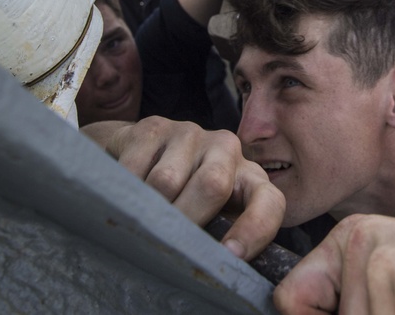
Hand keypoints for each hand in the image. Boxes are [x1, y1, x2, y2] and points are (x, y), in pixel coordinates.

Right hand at [81, 116, 284, 261]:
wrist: (142, 155)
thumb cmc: (184, 198)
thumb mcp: (210, 219)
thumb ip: (220, 238)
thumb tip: (216, 267)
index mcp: (250, 178)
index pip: (269, 202)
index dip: (255, 229)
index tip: (231, 255)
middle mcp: (227, 148)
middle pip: (212, 185)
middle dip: (187, 220)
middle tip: (165, 243)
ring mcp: (191, 133)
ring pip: (166, 182)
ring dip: (149, 209)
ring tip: (142, 219)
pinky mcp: (154, 127)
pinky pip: (135, 169)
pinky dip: (125, 192)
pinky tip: (125, 196)